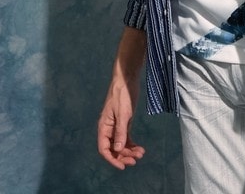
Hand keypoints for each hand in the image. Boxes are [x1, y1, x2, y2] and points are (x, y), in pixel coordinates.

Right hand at [97, 27, 146, 168]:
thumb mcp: (123, 114)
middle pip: (113, 148)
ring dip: (129, 151)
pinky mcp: (125, 121)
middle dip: (123, 156)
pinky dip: (132, 144)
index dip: (112, 159)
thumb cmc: (122, 94)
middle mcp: (109, 128)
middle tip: (135, 160)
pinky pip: (126, 137)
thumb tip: (117, 150)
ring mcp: (117, 125)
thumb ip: (120, 131)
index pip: (104, 148)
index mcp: (104, 126)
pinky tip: (140, 148)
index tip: (123, 166)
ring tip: (141, 154)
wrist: (127, 79)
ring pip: (121, 144)